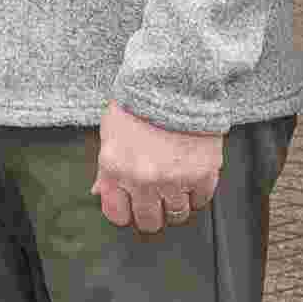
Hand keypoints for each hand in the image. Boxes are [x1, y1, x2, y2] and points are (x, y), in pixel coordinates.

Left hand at [92, 105, 224, 235]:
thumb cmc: (140, 102)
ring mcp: (174, 179)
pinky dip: (198, 192)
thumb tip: (100, 192)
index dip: (125, 211)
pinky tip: (192, 175)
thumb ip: (106, 168)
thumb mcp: (111, 132)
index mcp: (116, 169)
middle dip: (152, 212)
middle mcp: (143, 179)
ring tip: (176, 184)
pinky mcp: (202, 173)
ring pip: (177, 214)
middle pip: (149, 221)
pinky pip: (201, 199)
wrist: (174, 80)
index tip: (132, 206)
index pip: (117, 214)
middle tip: (156, 197)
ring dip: (176, 203)